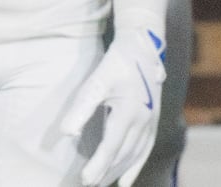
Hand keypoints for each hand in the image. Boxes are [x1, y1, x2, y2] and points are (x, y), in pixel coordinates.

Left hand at [60, 22, 166, 186]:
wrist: (142, 48)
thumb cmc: (115, 64)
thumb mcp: (95, 82)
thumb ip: (81, 108)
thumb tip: (67, 133)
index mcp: (129, 113)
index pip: (111, 147)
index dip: (99, 165)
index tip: (85, 180)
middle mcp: (144, 122)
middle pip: (123, 154)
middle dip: (106, 172)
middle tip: (89, 186)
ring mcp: (151, 123)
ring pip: (135, 154)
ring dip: (119, 171)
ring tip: (104, 184)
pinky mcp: (153, 121)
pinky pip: (145, 149)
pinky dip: (135, 165)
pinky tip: (126, 179)